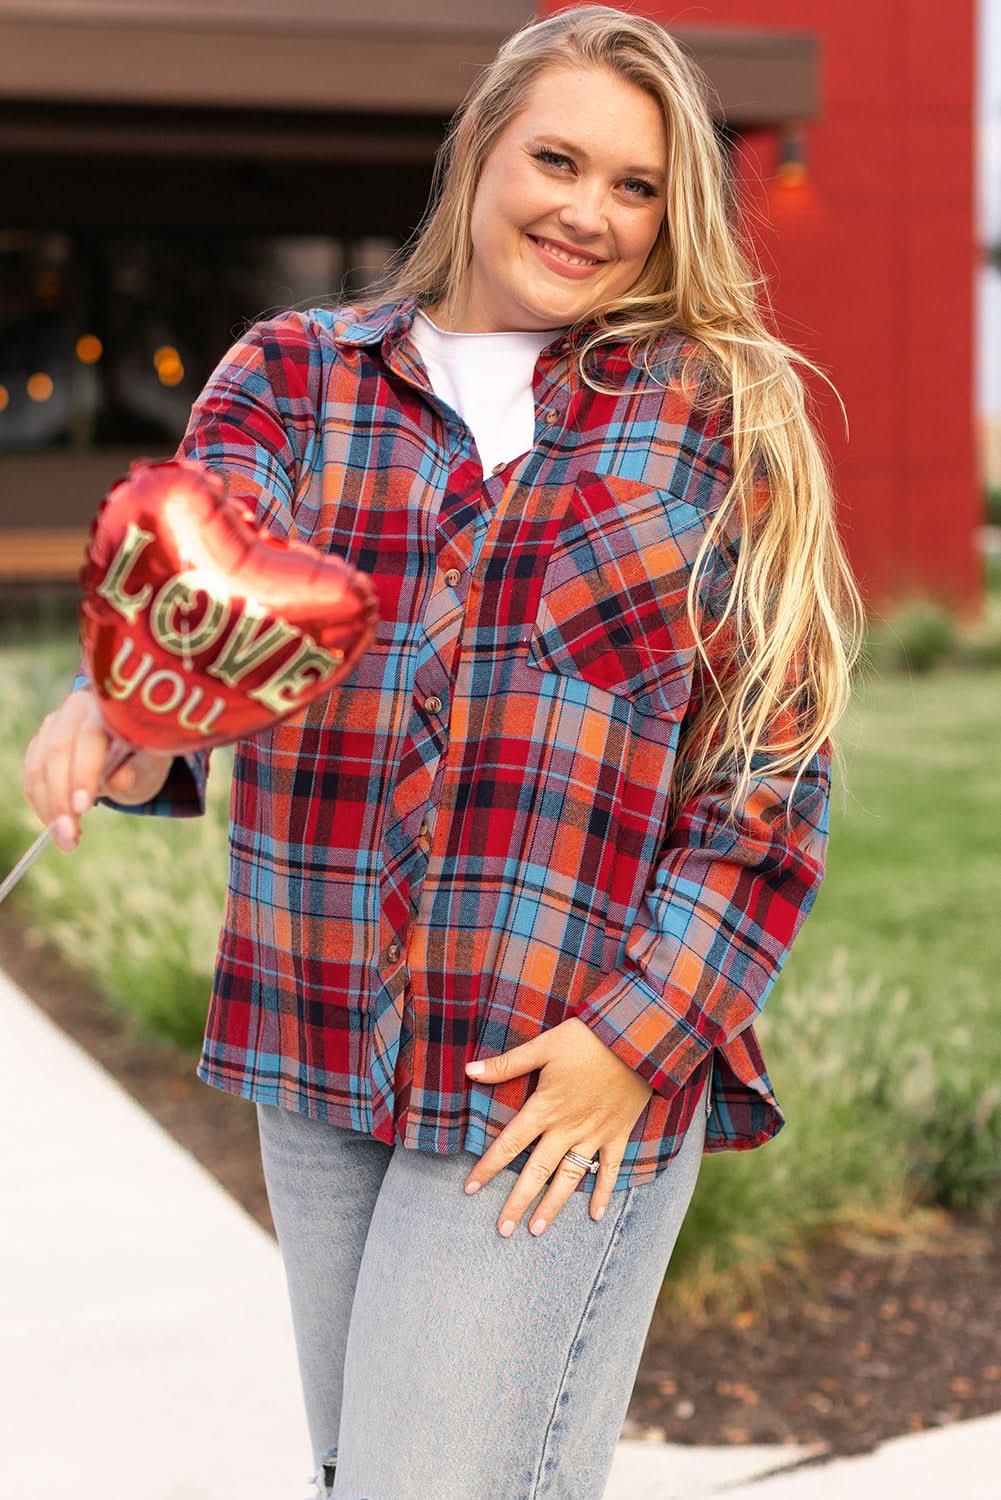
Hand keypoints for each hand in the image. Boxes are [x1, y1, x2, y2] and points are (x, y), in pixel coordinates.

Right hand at [22, 685, 173, 851]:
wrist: (130, 745)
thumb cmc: (144, 754)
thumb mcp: (151, 764)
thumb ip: (139, 769)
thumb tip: (121, 779)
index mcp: (107, 708)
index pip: (89, 739)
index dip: (83, 773)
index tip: (82, 808)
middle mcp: (75, 710)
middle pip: (57, 753)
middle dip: (60, 800)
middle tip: (69, 837)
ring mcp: (53, 725)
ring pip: (38, 767)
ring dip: (48, 808)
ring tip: (66, 840)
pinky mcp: (40, 743)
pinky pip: (32, 777)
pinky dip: (41, 805)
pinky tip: (56, 827)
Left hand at [463, 1017, 652, 1235]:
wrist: (638, 1041)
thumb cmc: (587, 1039)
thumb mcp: (544, 1046)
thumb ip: (507, 1063)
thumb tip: (468, 1071)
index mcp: (546, 1108)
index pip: (510, 1143)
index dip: (488, 1166)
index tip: (470, 1188)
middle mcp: (567, 1129)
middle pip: (537, 1172)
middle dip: (518, 1202)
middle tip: (502, 1230)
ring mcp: (594, 1135)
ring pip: (570, 1178)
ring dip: (553, 1206)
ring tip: (537, 1231)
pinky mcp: (618, 1134)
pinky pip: (610, 1170)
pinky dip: (604, 1193)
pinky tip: (595, 1217)